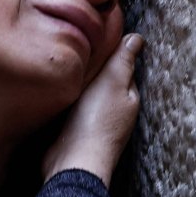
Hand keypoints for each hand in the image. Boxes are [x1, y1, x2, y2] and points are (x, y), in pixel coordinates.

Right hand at [43, 33, 143, 185]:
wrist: (72, 159)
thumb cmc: (95, 121)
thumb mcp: (113, 81)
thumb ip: (123, 59)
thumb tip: (138, 38)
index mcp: (129, 97)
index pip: (123, 67)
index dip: (112, 52)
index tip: (97, 37)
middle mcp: (115, 111)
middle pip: (104, 81)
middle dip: (94, 68)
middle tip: (77, 50)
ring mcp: (94, 122)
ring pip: (87, 94)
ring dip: (79, 83)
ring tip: (65, 66)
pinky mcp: (74, 131)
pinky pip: (72, 108)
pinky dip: (67, 98)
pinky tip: (57, 91)